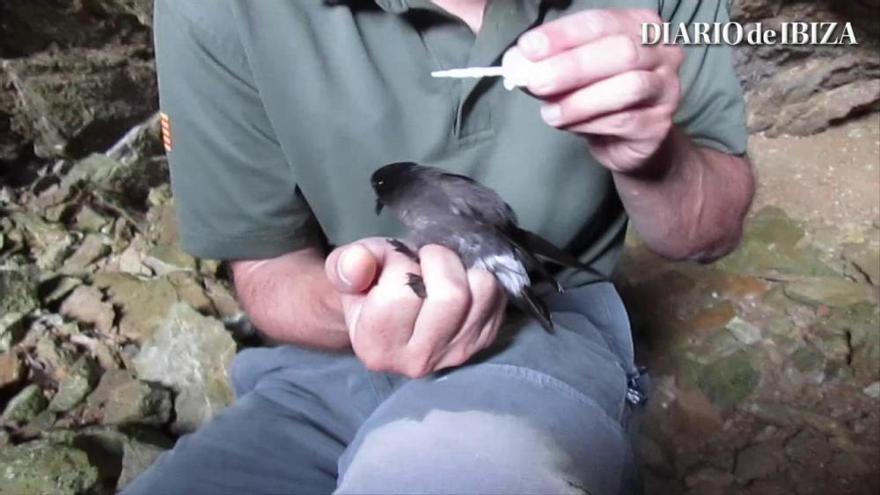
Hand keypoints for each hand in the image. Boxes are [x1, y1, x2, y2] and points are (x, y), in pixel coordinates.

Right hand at [324, 238, 505, 377]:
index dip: (399, 264)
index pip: (403, 294)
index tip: (392, 266)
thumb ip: (346, 266)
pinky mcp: (484, 341)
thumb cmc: (368, 286)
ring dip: (462, 267)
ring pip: (482, 292)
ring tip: (439, 272)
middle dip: (438, 260)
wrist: (390, 311)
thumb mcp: (348, 270)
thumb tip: (358, 263)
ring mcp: (456, 354)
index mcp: (376, 346)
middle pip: (451, 296)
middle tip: (422, 261)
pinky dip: (478, 276)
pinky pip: (497, 295)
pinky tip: (457, 282)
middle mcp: (417, 361)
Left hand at [513, 9, 683, 172]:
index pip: (599, 23)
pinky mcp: (659, 124)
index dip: (563, 35)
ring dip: (580, 100)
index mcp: (639, 26)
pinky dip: (591, 122)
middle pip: (621, 51)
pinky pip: (627, 120)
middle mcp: (661, 52)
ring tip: (549, 113)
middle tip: (535, 81)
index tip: (528, 47)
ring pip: (628, 87)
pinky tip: (568, 125)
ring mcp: (666, 88)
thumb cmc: (598, 97)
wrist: (625, 141)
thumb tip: (519, 62)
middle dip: (572, 66)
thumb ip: (550, 64)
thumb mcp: (572, 74)